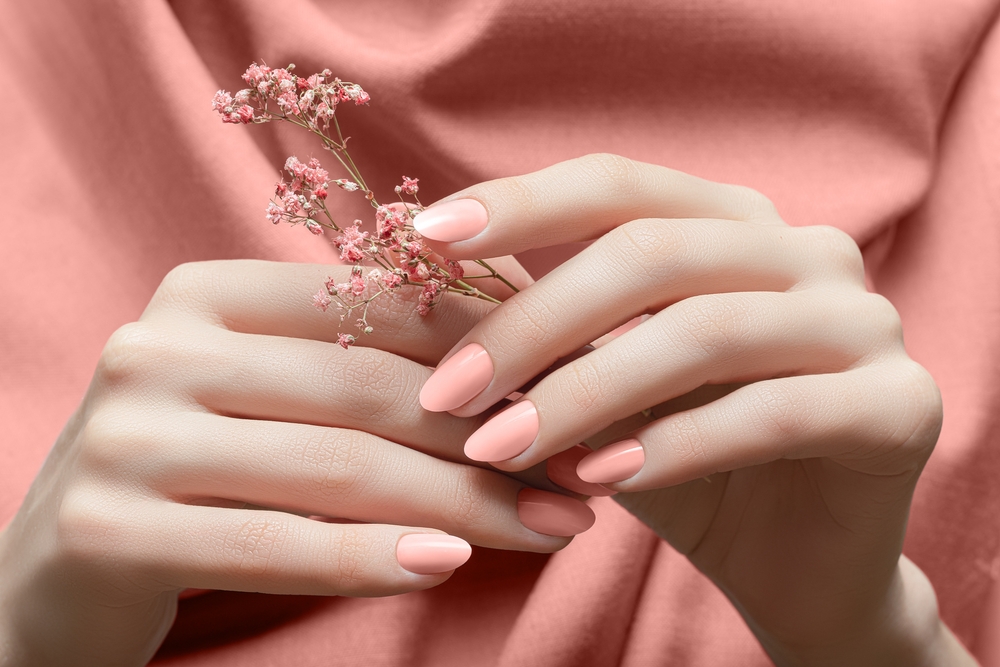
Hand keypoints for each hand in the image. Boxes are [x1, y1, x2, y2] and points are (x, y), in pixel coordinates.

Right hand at [0, 259, 592, 666]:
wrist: (55, 572)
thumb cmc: (198, 476)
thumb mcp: (270, 400)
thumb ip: (361, 365)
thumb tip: (523, 352)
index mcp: (203, 292)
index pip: (375, 307)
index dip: (490, 349)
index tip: (582, 390)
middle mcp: (157, 346)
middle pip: (366, 390)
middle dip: (496, 438)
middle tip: (587, 474)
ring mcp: (124, 435)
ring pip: (336, 466)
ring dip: (465, 504)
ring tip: (553, 527)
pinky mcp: (104, 528)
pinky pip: (277, 544)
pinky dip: (374, 558)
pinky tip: (450, 565)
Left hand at [412, 154, 975, 664]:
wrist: (792, 561)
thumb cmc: (682, 460)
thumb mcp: (606, 385)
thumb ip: (552, 334)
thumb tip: (436, 288)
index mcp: (734, 223)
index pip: (619, 185)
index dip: (522, 202)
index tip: (427, 237)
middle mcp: (808, 251)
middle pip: (652, 252)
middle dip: (535, 326)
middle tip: (450, 396)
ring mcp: (864, 320)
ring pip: (703, 331)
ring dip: (585, 394)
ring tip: (503, 449)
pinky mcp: (901, 404)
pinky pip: (773, 412)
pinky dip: (673, 446)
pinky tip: (599, 481)